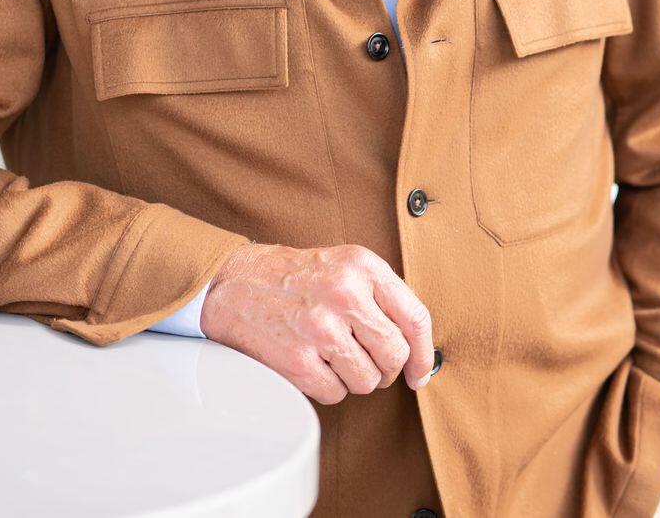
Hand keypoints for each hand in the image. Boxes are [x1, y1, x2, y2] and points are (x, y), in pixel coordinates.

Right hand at [199, 242, 435, 404]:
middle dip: (385, 369)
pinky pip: (336, 393)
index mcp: (362, 266)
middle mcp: (344, 294)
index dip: (424, 353)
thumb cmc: (295, 278)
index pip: (415, 318)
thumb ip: (382, 296)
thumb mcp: (344, 265)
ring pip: (368, 381)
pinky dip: (327, 387)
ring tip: (332, 357)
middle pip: (395, 355)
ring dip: (354, 378)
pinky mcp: (298, 360)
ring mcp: (321, 328)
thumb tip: (417, 350)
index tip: (419, 372)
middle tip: (367, 363)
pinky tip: (312, 363)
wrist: (234, 283)